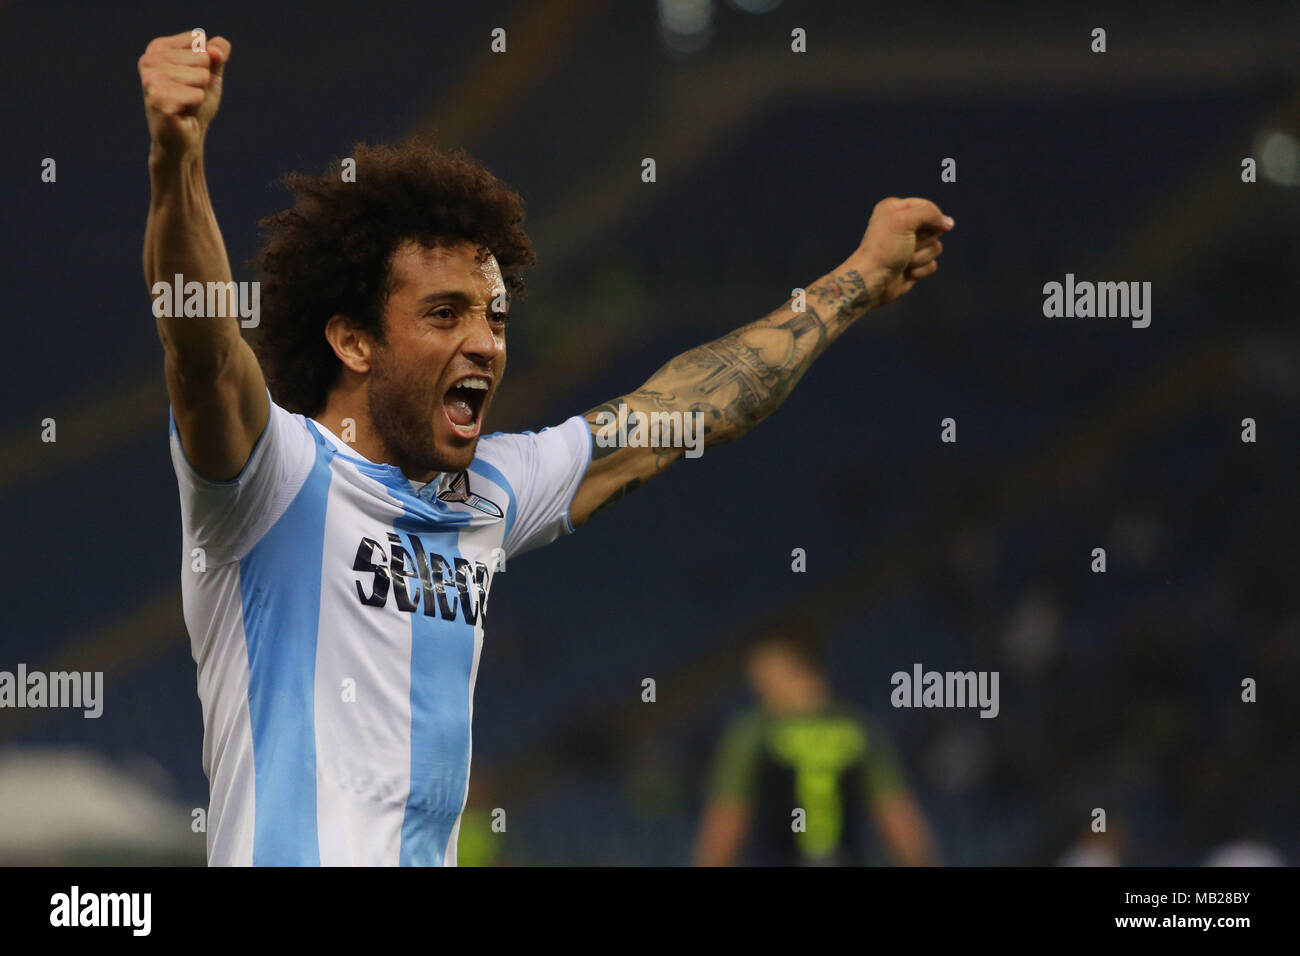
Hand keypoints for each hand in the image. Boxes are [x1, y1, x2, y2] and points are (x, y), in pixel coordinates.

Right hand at [138, 31, 230, 159]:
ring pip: (200, 76)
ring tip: (186, 104)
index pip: (199, 40)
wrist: (186, 138)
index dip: (206, 64)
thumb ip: (218, 52)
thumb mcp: (211, 73)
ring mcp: (151, 80)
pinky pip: (196, 94)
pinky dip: (197, 105)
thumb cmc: (196, 104)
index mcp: (158, 48)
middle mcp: (149, 60)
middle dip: (203, 81)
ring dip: (199, 94)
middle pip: (202, 58)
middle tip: (188, 96)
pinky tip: (183, 113)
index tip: (191, 80)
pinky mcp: (158, 100)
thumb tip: (216, 50)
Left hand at [848, 197, 953, 307]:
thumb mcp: (904, 221)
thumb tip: (949, 223)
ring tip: (903, 261)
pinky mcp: (914, 264)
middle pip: (935, 228)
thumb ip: (930, 214)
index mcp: (896, 209)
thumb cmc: (884, 249)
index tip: (915, 229)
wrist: (873, 281)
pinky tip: (905, 272)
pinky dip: (920, 270)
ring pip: (936, 248)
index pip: (929, 207)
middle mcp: (902, 225)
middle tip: (905, 246)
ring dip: (920, 257)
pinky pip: (932, 264)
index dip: (930, 219)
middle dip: (923, 240)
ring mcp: (909, 246)